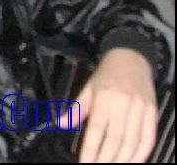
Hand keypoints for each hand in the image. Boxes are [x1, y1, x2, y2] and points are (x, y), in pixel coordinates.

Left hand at [72, 48, 157, 162]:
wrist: (131, 57)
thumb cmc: (107, 74)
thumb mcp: (89, 87)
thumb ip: (77, 108)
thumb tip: (61, 124)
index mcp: (104, 98)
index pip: (97, 129)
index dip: (91, 149)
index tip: (85, 163)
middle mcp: (122, 104)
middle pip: (115, 139)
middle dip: (106, 159)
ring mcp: (139, 109)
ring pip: (132, 141)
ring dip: (123, 159)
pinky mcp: (151, 112)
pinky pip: (148, 137)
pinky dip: (141, 153)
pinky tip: (133, 161)